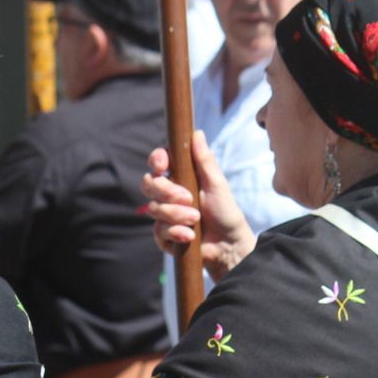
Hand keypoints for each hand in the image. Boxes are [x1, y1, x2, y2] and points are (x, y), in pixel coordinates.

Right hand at [142, 131, 255, 280]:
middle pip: (148, 184)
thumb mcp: (217, 184)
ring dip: (176, 215)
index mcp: (180, 178)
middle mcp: (168, 195)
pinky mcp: (164, 236)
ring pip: (153, 209)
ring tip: (196, 220)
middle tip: (188, 199)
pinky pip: (158, 230)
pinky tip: (190, 236)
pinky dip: (175, 232)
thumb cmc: (225, 212)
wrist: (229, 245)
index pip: (158, 163)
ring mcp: (164, 215)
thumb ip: (204, 160)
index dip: (156, 161)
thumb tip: (197, 132)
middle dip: (165, 191)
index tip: (163, 166)